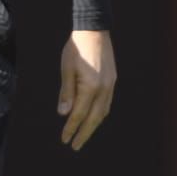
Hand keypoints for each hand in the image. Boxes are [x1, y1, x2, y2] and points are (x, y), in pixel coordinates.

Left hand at [57, 30, 115, 150]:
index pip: (79, 114)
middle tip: (75, 146)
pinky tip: (94, 117)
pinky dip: (100, 114)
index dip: (71, 128)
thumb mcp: (66, 68)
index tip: (64, 140)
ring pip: (103, 112)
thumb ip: (66, 92)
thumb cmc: (76, 48)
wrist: (94, 30)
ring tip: (83, 135)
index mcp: (90, 86)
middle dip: (84, 134)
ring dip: (93, 126)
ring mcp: (110, 85)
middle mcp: (103, 89)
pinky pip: (107, 103)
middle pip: (94, 118)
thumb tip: (63, 114)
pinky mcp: (112, 80)